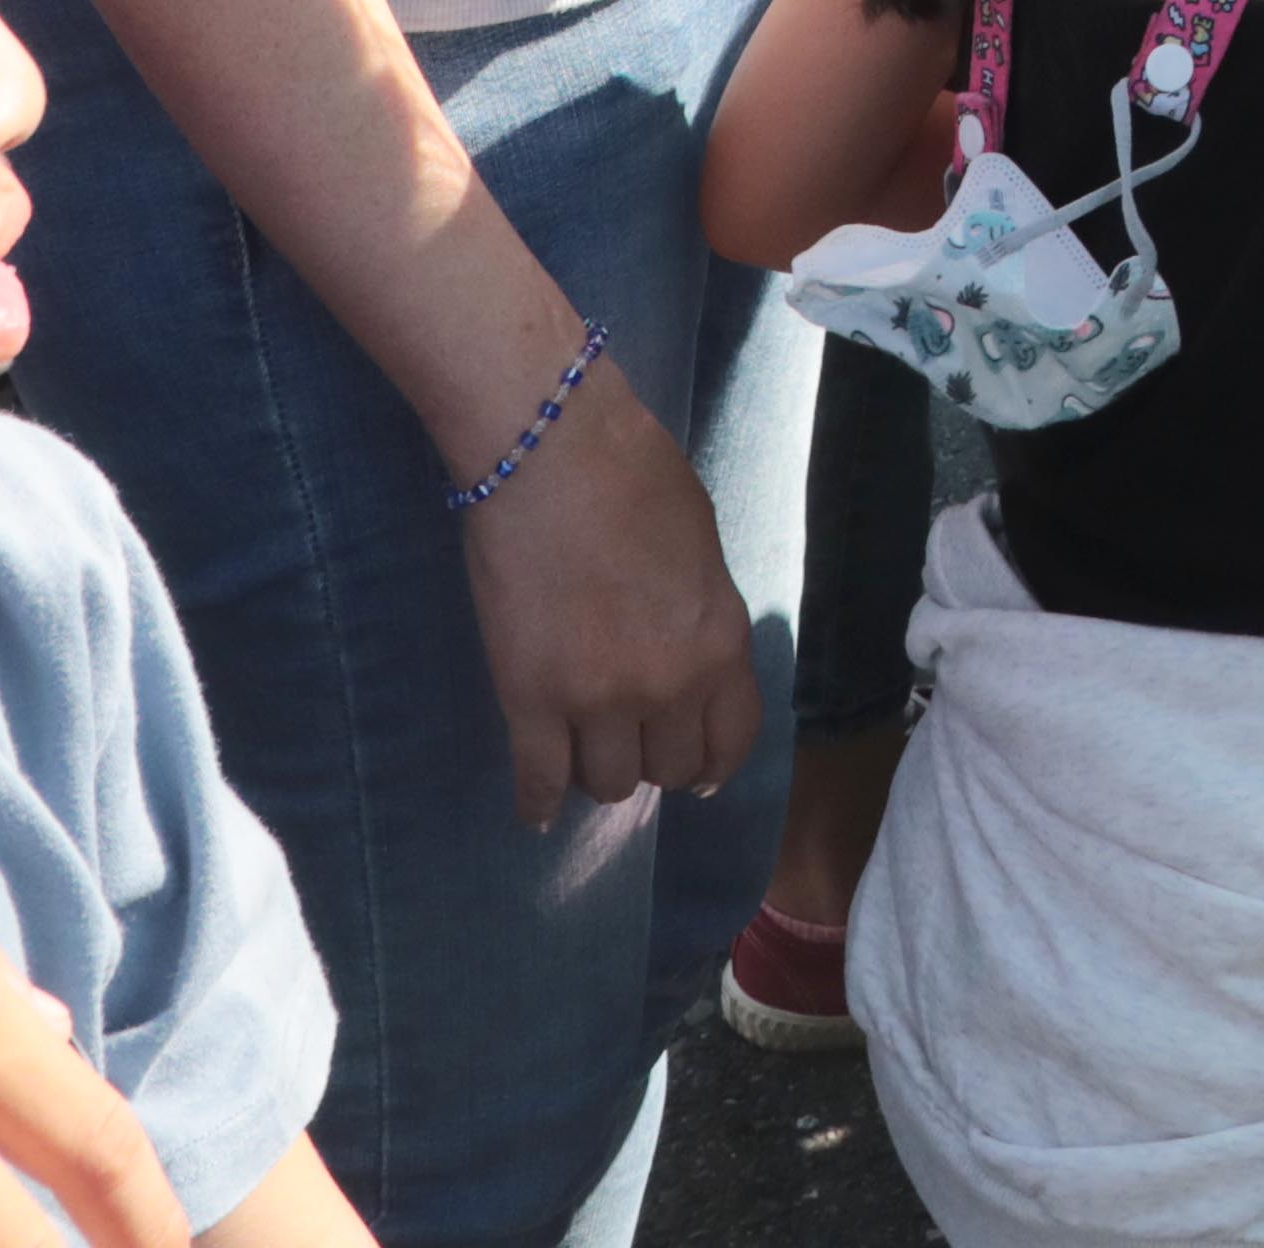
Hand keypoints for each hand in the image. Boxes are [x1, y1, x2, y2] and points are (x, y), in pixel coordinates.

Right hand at [451, 354, 759, 828]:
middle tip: (630, 746)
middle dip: (654, 762)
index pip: (732, 738)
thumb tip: (689, 652)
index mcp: (720, 643)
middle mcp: (669, 685)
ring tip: (582, 755)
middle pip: (669, 768)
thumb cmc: (634, 476)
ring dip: (598, 772)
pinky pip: (539, 779)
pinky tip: (536, 812)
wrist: (553, 451)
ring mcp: (598, 699)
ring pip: (607, 782)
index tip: (698, 775)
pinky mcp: (531, 700)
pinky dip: (538, 803)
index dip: (713, 764)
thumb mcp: (702, 549)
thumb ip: (700, 615)